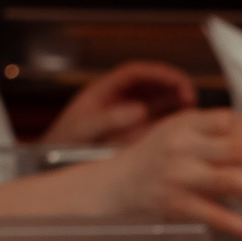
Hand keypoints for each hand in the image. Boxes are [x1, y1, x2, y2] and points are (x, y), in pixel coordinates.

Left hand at [44, 61, 198, 146]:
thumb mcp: (83, 131)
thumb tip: (139, 111)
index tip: (175, 81)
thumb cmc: (61, 147)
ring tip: (192, 110)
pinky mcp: (131, 136)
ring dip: (174, 103)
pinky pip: (155, 123)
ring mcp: (125, 118)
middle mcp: (117, 101)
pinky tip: (183, 128)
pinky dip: (171, 122)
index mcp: (103, 92)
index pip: (136, 73)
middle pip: (150, 84)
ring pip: (156, 102)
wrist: (49, 167)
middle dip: (172, 85)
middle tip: (189, 95)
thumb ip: (109, 120)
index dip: (158, 73)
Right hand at [97, 108, 241, 240]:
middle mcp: (184, 148)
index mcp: (186, 124)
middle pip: (237, 149)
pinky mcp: (182, 208)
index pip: (229, 121)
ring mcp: (182, 179)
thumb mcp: (177, 131)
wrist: (115, 186)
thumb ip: (211, 133)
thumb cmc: (154, 158)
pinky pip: (222, 219)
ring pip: (233, 182)